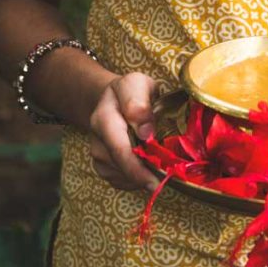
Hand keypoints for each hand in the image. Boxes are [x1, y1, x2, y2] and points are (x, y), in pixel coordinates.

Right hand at [88, 72, 161, 191]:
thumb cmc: (130, 91)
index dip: (137, 169)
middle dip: (147, 175)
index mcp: (103, 118)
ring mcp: (99, 157)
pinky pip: (124, 182)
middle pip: (122, 168)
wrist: (113, 100)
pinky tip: (150, 166)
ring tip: (162, 164)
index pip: (119, 149)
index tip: (156, 181)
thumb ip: (139, 102)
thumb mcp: (137, 84)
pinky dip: (139, 179)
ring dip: (145, 177)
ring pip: (124, 178)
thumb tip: (145, 132)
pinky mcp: (105, 169)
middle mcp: (97, 141)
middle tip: (170, 177)